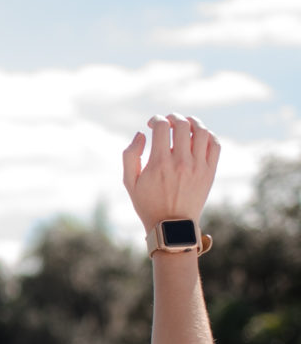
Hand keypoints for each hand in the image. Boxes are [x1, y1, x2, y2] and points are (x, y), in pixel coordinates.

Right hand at [122, 114, 220, 244]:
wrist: (172, 226)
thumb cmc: (147, 204)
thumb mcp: (129, 183)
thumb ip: (130, 156)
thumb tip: (141, 134)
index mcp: (159, 163)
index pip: (161, 127)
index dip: (156, 119)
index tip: (152, 123)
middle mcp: (180, 161)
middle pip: (182, 124)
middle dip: (173, 117)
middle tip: (168, 121)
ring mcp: (198, 166)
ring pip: (201, 131)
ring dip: (192, 122)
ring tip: (185, 124)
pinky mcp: (209, 171)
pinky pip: (214, 144)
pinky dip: (208, 135)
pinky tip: (199, 136)